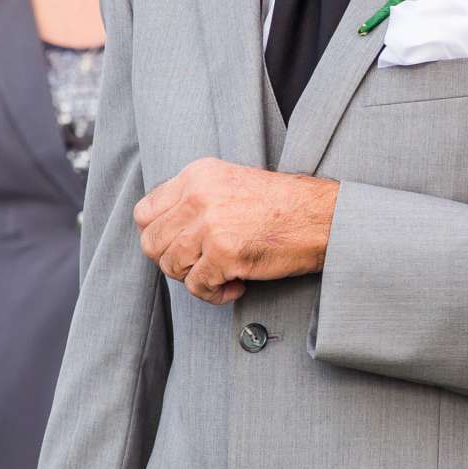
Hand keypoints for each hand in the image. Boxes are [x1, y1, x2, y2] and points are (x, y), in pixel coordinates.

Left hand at [134, 159, 337, 304]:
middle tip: (202, 264)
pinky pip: (197, 286)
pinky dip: (214, 294)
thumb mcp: (231, 183)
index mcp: (197, 174)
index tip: (181, 246)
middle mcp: (197, 196)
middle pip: (152, 243)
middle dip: (174, 262)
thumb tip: (165, 232)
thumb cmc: (284, 206)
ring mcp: (209, 224)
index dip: (159, 236)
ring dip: (195, 278)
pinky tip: (236, 286)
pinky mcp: (223, 253)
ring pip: (171, 266)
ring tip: (223, 275)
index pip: (145, 212)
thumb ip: (196, 199)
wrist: (322, 218)